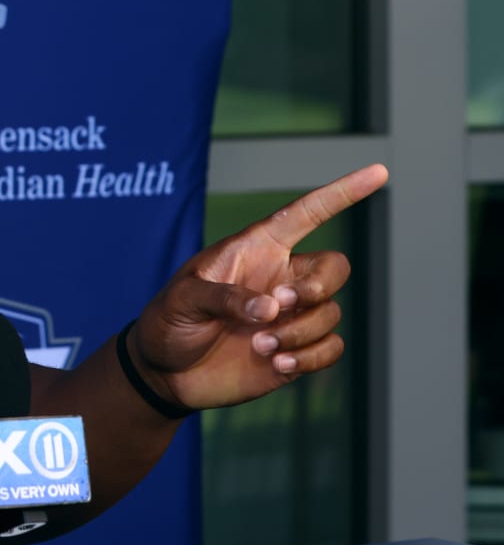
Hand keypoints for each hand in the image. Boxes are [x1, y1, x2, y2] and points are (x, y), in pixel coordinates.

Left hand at [130, 163, 388, 412]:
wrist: (166, 371)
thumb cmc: (168, 321)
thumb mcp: (183, 298)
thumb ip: (223, 297)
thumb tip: (271, 308)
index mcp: (255, 250)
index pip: (305, 214)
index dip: (341, 193)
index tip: (378, 173)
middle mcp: (280, 278)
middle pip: (334, 268)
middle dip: (319, 286)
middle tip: (281, 304)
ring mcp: (290, 316)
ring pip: (331, 313)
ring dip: (301, 332)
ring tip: (258, 344)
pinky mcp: (296, 349)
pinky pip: (332, 348)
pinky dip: (311, 357)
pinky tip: (278, 363)